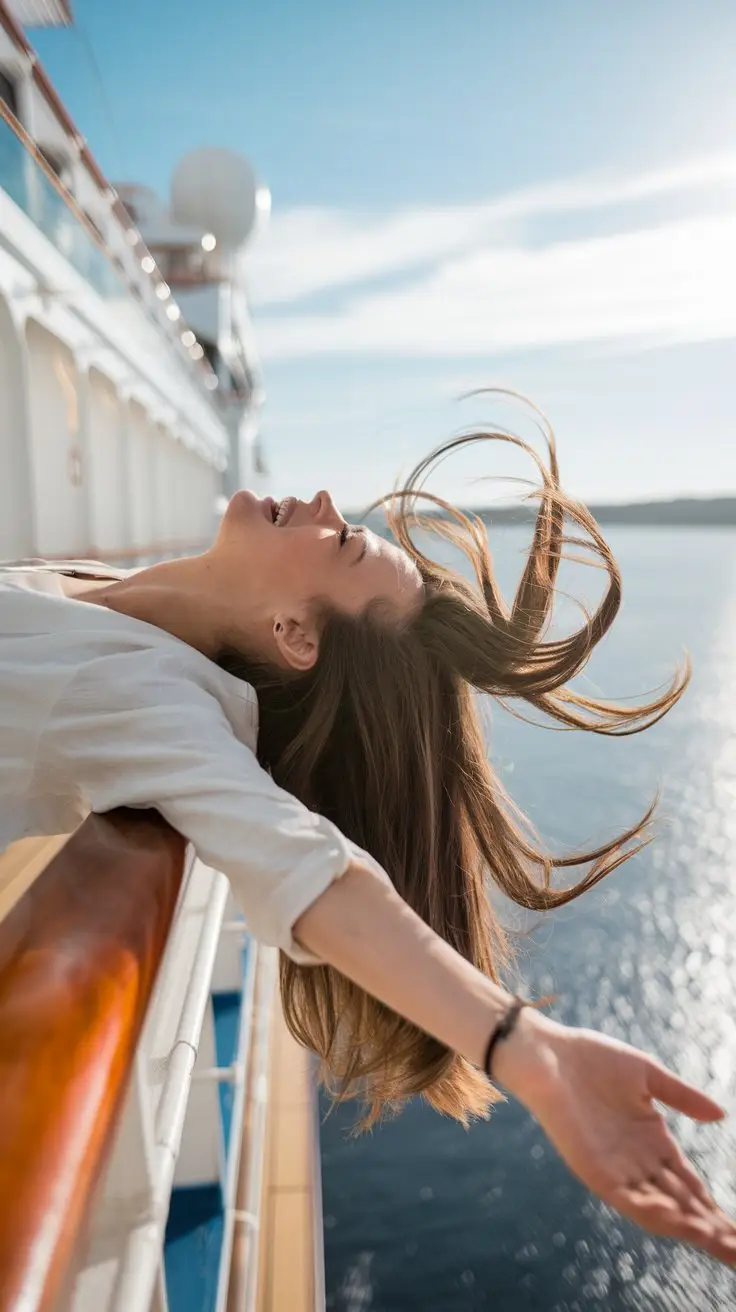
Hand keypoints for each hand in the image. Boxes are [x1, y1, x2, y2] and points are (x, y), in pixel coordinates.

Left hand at [496, 1010, 735, 1263]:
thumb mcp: (648, 1075)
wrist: (548, 1053)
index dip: (713, 1208)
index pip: (690, 1185)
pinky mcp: (593, 1168)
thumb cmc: (593, 1058)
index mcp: (653, 1141)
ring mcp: (616, 1168)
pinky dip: (653, 1210)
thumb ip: (683, 1097)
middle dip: (711, 1228)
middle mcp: (638, 1162)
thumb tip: (722, 1115)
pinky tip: (678, 1219)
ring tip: (719, 1241)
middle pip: (682, 1205)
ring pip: (659, 1209)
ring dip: (688, 1227)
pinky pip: (627, 1198)